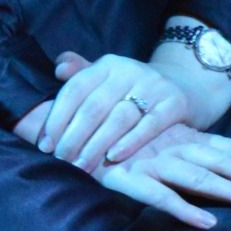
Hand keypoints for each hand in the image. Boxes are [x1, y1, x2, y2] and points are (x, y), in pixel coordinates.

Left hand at [38, 50, 191, 172]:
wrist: (187, 84)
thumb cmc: (135, 88)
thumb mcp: (108, 77)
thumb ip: (81, 73)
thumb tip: (57, 68)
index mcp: (107, 64)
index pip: (75, 89)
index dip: (57, 117)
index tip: (44, 144)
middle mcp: (129, 70)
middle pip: (94, 106)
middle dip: (73, 137)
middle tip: (61, 160)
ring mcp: (154, 86)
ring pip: (118, 117)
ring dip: (96, 144)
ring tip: (81, 165)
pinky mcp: (174, 103)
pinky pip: (150, 125)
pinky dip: (131, 142)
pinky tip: (114, 157)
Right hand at [93, 120, 230, 229]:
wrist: (60, 127)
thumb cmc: (106, 135)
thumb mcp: (146, 139)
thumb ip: (173, 148)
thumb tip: (207, 166)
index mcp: (179, 137)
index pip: (228, 148)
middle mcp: (170, 146)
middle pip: (223, 162)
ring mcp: (149, 161)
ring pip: (199, 177)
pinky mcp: (125, 178)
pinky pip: (158, 196)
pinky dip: (182, 208)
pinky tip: (207, 223)